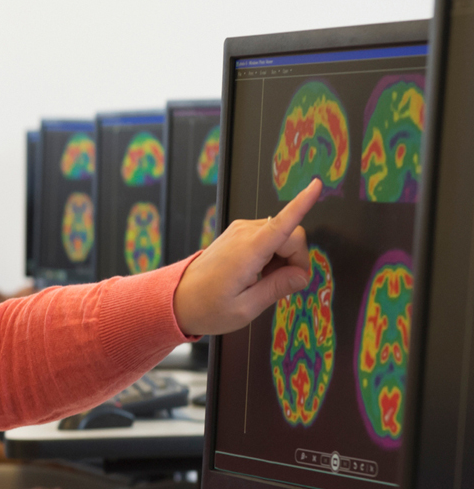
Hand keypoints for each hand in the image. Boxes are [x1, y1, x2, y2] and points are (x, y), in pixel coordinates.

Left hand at [173, 178, 320, 335]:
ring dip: (283, 259)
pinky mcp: (238, 233)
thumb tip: (301, 275)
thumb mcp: (246, 308)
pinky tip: (258, 273)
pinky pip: (269, 237)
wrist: (178, 298)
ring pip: (282, 236)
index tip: (316, 186)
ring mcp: (240, 231)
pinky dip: (272, 255)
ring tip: (262, 281)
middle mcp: (243, 234)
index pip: (282, 224)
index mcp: (247, 251)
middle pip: (291, 235)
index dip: (302, 204)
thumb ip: (278, 288)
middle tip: (281, 285)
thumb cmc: (207, 306)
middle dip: (296, 260)